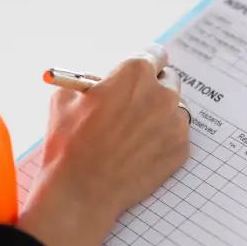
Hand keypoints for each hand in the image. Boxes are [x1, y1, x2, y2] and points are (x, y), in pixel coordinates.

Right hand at [17, 44, 190, 245]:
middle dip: (154, 88)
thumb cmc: (70, 143)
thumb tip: (100, 83)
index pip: (155, 54)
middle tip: (136, 104)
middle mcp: (162, 93)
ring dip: (160, 115)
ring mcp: (175, 122)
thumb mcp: (65, 99)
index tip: (143, 71)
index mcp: (135, 73)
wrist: (82, 191)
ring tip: (134, 135)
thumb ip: (90, 83)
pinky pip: (176, 136)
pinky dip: (163, 140)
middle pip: (169, 80)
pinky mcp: (181, 148)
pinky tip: (140, 153)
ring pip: (174, 109)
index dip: (146, 63)